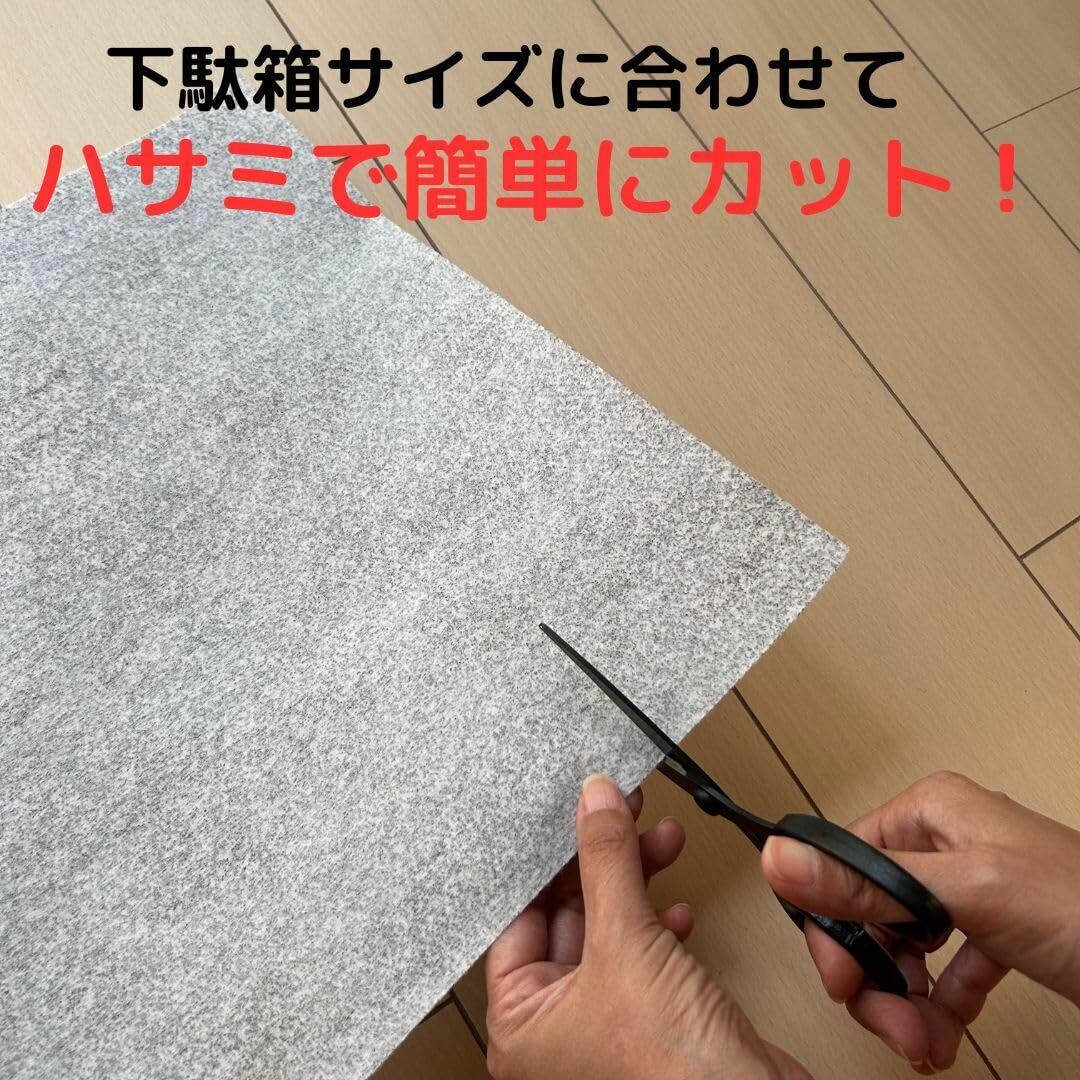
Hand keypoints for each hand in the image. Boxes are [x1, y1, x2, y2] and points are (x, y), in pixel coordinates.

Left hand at [485, 773, 809, 1078]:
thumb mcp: (626, 944)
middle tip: (620, 811)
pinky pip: (644, 954)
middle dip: (601, 861)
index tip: (566, 813)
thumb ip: (606, 864)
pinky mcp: (651, 1021)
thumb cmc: (671, 1073)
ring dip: (638, 881)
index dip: (545, 861)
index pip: (517, 918)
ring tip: (661, 837)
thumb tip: (594, 802)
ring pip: (610, 929)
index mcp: (520, 1024)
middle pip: (567, 916)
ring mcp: (605, 1024)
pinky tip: (677, 907)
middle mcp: (555, 1027)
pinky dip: (660, 923)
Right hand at [761, 771, 1079, 1072]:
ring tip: (922, 1040)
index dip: (834, 926)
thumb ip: (869, 882)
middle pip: (870, 911)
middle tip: (890, 1024)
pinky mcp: (995, 928)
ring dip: (905, 1001)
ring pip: (903, 946)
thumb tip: (782, 859)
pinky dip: (939, 1005)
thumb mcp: (968, 893)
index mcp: (929, 812)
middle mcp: (943, 843)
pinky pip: (943, 968)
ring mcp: (970, 888)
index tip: (841, 979)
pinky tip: (947, 1030)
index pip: (843, 865)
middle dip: (876, 977)